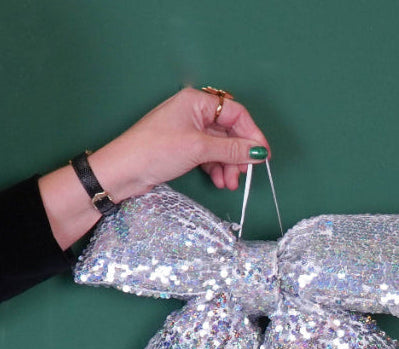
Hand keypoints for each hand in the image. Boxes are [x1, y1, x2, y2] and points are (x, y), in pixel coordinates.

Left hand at [94, 87, 270, 195]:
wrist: (123, 171)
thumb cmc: (154, 150)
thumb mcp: (199, 148)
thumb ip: (232, 150)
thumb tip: (258, 152)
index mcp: (197, 101)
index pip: (236, 113)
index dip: (252, 134)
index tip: (262, 155)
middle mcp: (194, 113)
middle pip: (229, 132)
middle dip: (238, 155)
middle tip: (243, 174)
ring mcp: (189, 131)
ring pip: (220, 147)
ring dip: (229, 166)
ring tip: (229, 183)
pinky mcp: (184, 148)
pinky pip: (210, 156)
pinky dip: (217, 168)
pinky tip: (219, 180)